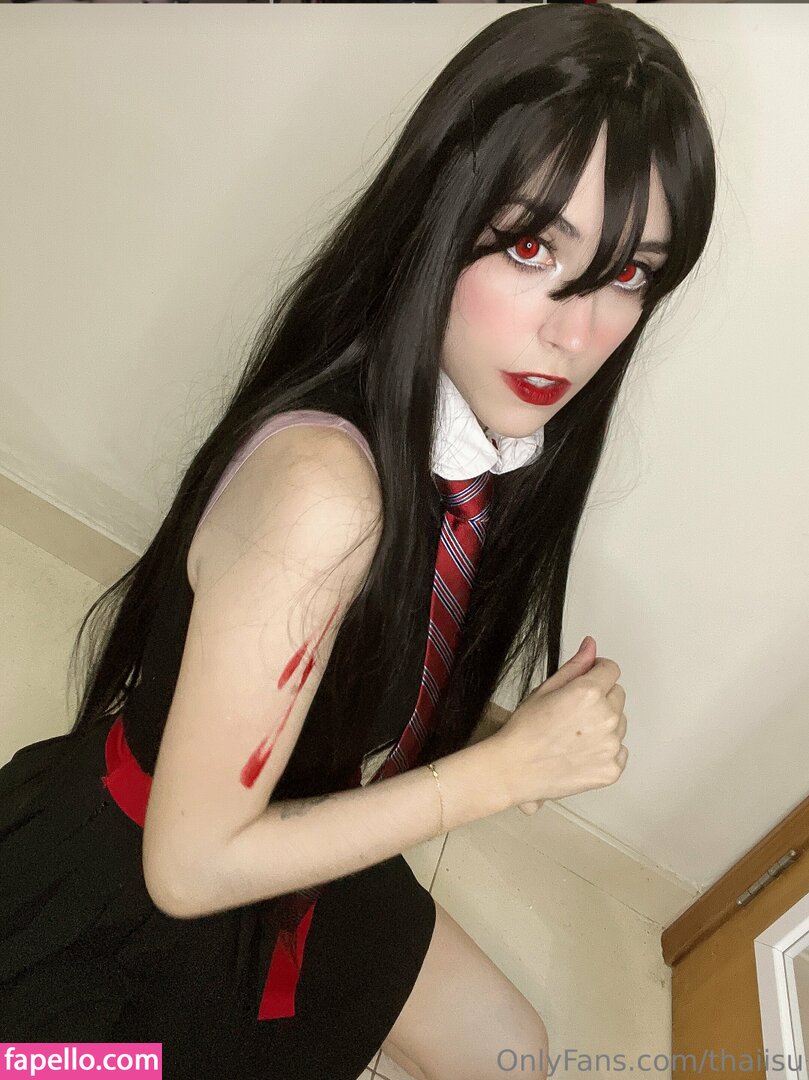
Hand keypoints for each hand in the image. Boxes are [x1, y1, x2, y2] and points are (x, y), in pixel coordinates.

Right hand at [507, 635, 625, 810]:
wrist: (514, 770)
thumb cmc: (524, 730)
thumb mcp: (545, 689)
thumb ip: (575, 665)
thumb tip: (591, 645)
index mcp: (589, 693)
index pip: (612, 669)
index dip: (597, 672)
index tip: (585, 681)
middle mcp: (606, 718)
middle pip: (618, 695)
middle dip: (601, 698)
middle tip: (573, 713)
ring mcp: (611, 746)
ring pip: (620, 723)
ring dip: (604, 724)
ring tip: (575, 735)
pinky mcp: (612, 769)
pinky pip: (620, 751)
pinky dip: (605, 751)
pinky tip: (581, 752)